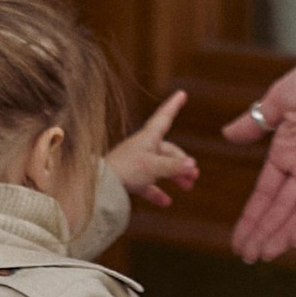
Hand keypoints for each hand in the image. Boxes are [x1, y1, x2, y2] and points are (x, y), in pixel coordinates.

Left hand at [107, 88, 198, 209]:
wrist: (100, 185)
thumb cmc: (126, 169)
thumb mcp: (154, 166)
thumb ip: (174, 166)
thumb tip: (193, 165)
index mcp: (148, 137)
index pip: (164, 117)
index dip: (173, 105)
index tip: (182, 93)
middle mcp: (143, 147)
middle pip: (168, 150)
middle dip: (183, 162)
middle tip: (195, 175)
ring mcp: (136, 163)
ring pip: (161, 167)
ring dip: (175, 176)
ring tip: (188, 187)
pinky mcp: (130, 178)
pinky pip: (148, 184)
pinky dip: (158, 192)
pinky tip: (166, 202)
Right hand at [225, 46, 295, 262]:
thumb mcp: (277, 102)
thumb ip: (254, 124)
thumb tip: (226, 136)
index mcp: (288, 151)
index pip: (266, 193)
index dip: (252, 217)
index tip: (237, 240)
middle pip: (281, 209)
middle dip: (263, 233)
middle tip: (247, 257)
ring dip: (283, 233)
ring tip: (265, 254)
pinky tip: (294, 239)